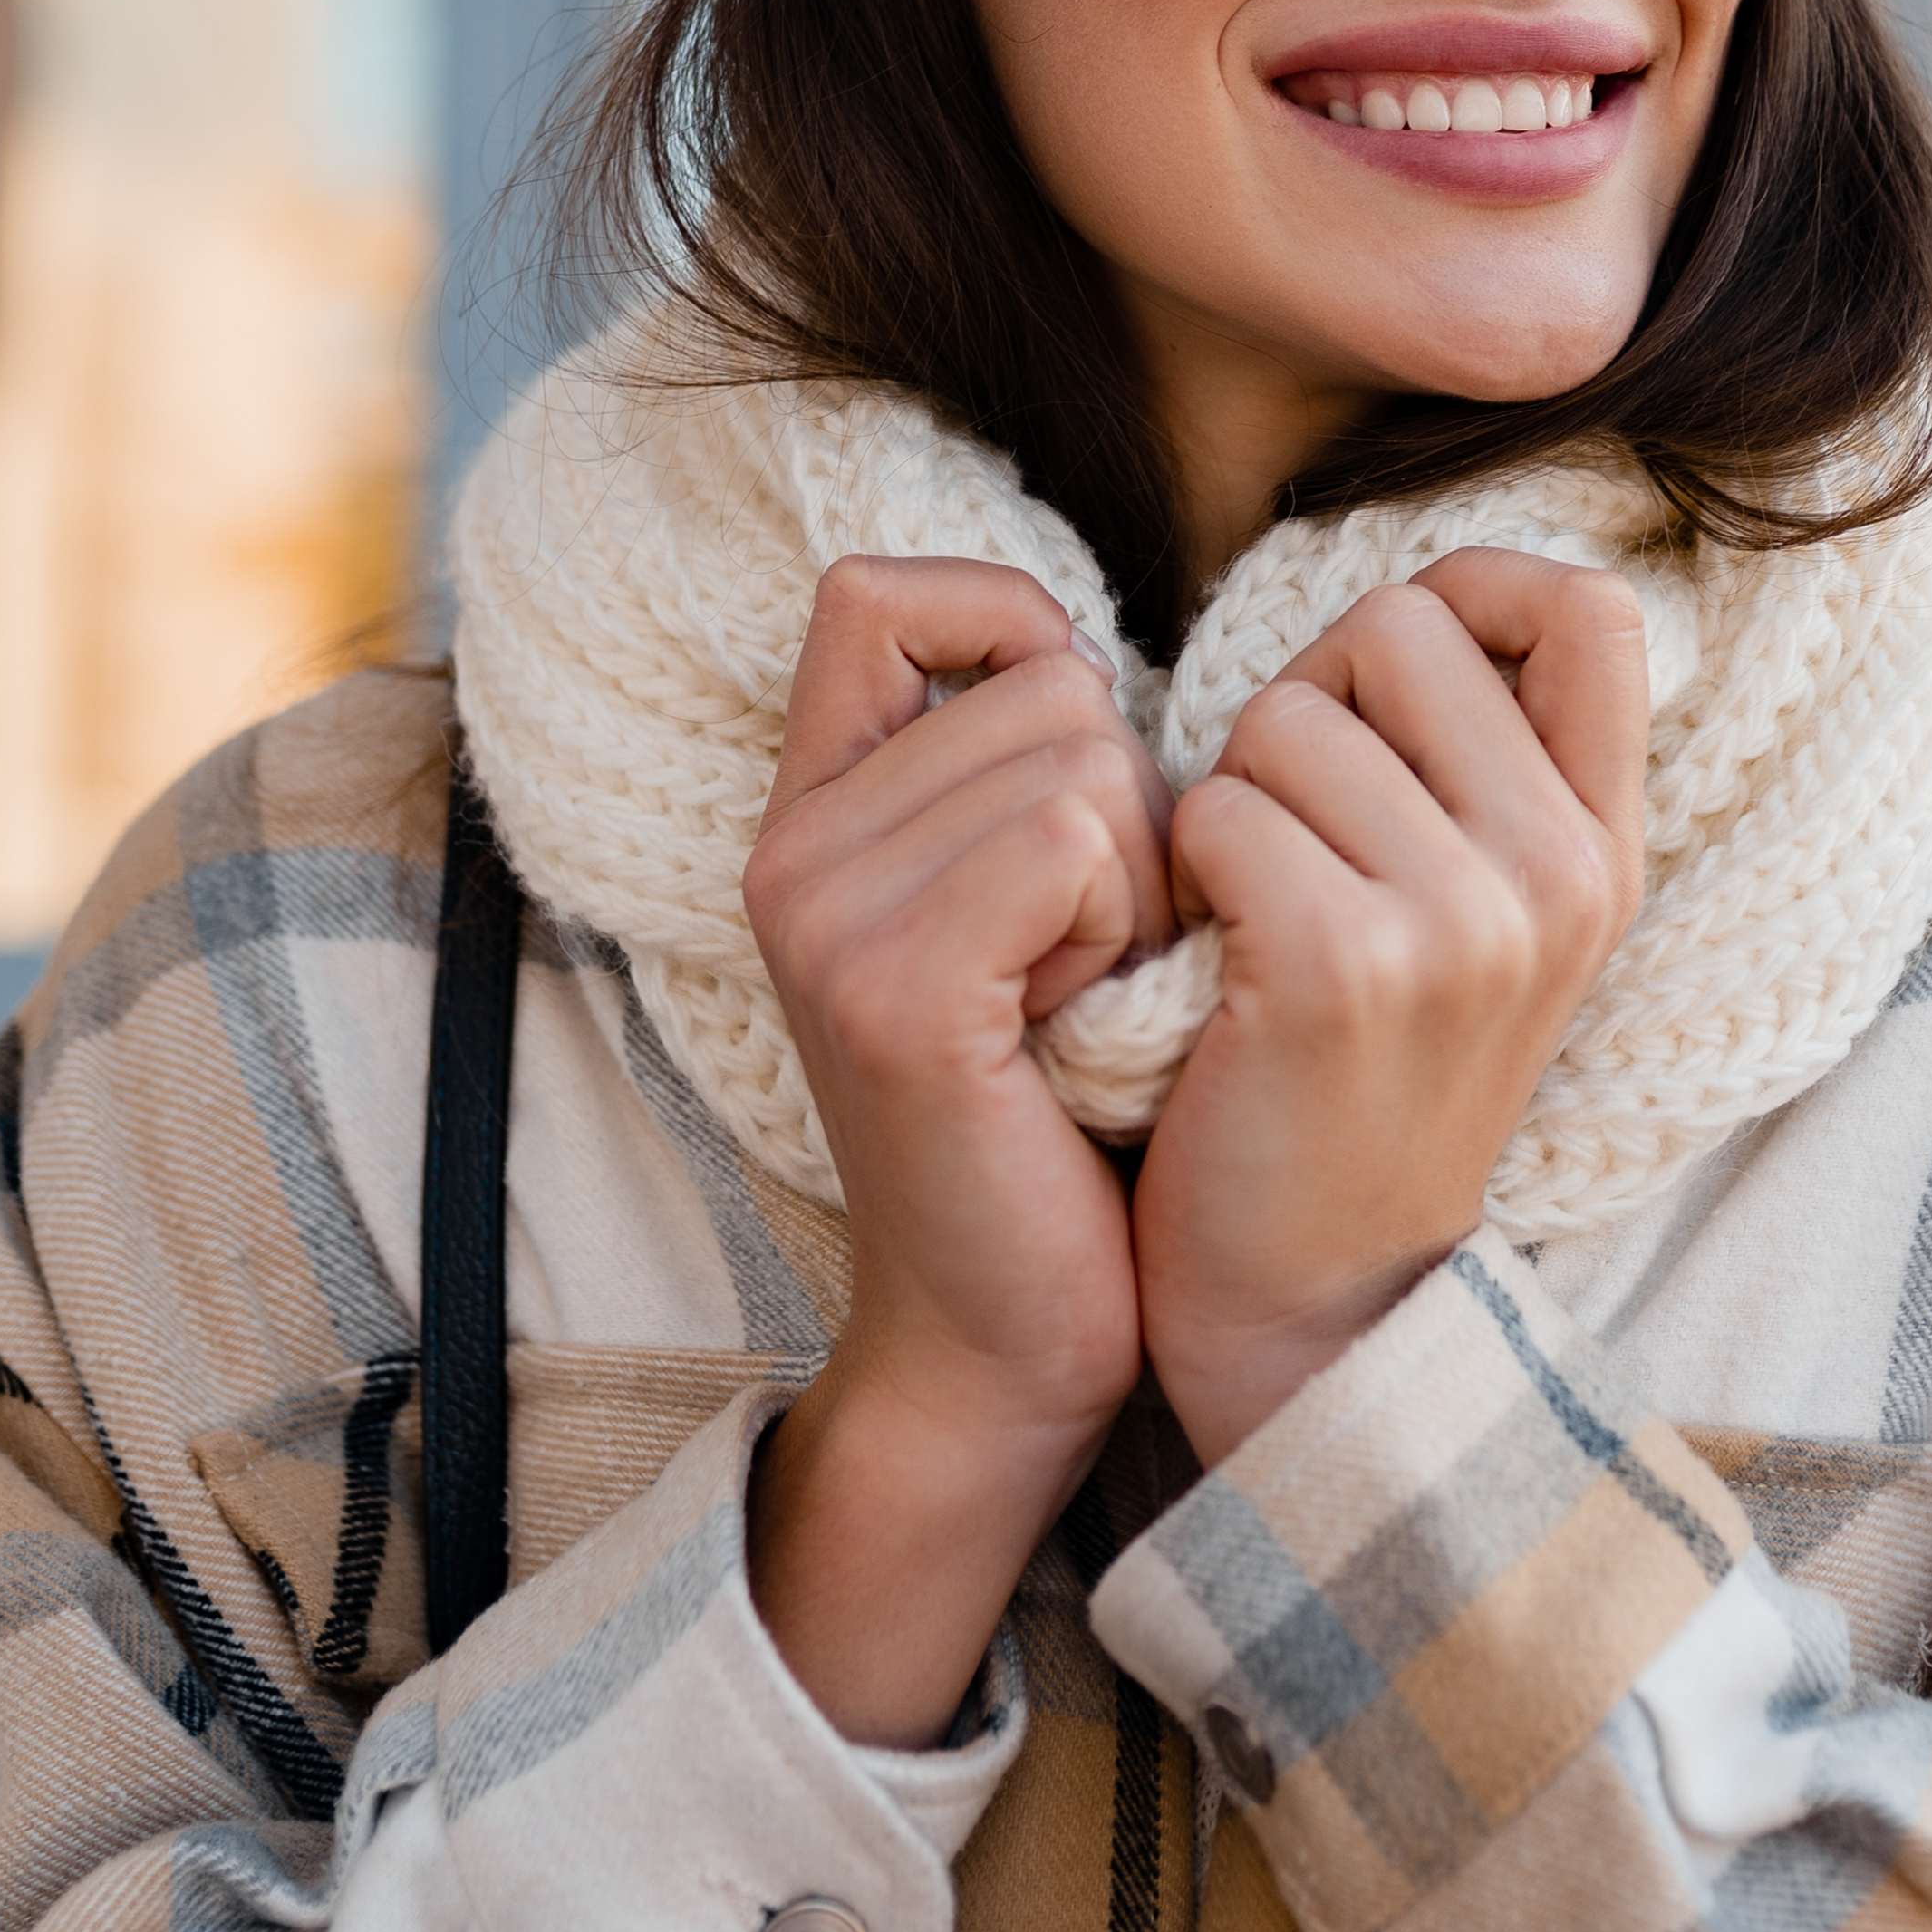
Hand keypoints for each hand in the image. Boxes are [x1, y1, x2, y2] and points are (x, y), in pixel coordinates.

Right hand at [740, 557, 1172, 1742]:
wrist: (1011, 1337)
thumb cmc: (1059, 1109)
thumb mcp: (1019, 907)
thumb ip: (1011, 772)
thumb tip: (1080, 647)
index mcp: (809, 817)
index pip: (874, 594)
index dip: (999, 619)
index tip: (1070, 738)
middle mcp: (791, 852)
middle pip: (1045, 682)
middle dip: (1127, 807)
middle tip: (1086, 957)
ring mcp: (826, 919)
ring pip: (1082, 758)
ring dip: (1140, 880)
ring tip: (1086, 999)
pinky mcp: (893, 993)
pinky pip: (1074, 841)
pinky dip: (1123, 926)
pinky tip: (1083, 1026)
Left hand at [1135, 553, 1645, 1466]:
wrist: (1315, 1308)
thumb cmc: (1355, 1079)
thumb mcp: (1479, 920)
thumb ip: (1476, 764)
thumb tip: (1429, 595)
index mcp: (1601, 848)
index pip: (1591, 606)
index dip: (1472, 590)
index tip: (1386, 676)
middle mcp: (1560, 873)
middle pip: (1403, 625)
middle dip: (1311, 699)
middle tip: (1291, 831)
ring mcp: (1465, 922)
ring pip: (1288, 714)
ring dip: (1230, 796)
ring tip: (1252, 915)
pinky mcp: (1346, 969)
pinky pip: (1219, 807)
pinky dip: (1181, 871)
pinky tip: (1208, 963)